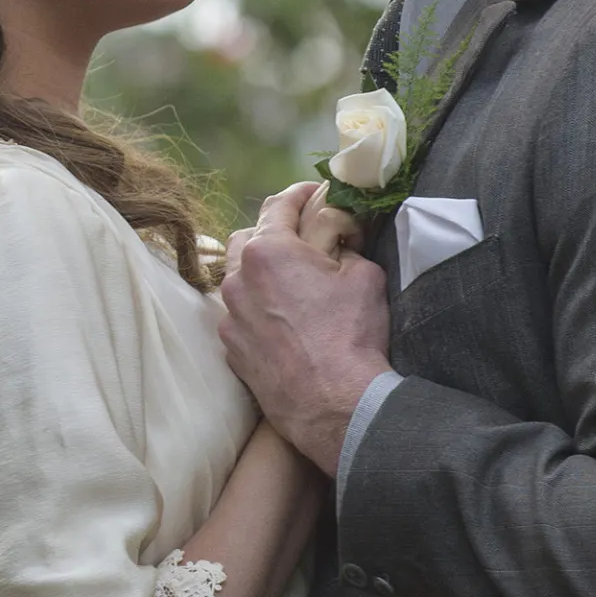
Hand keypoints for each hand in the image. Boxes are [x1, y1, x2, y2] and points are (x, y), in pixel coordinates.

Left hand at [218, 181, 391, 476]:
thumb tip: (340, 243)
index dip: (301, 193)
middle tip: (302, 240)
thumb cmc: (351, 335)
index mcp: (268, 250)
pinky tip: (280, 320)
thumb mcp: (364, 276)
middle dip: (273, 233)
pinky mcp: (231, 350)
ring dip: (260, 272)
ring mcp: (230, 316)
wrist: (334, 404)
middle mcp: (238, 278)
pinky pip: (238, 316)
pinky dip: (256, 309)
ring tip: (289, 283)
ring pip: (237, 279)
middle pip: (247, 238)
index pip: (279, 204)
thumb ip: (346, 248)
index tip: (316, 192)